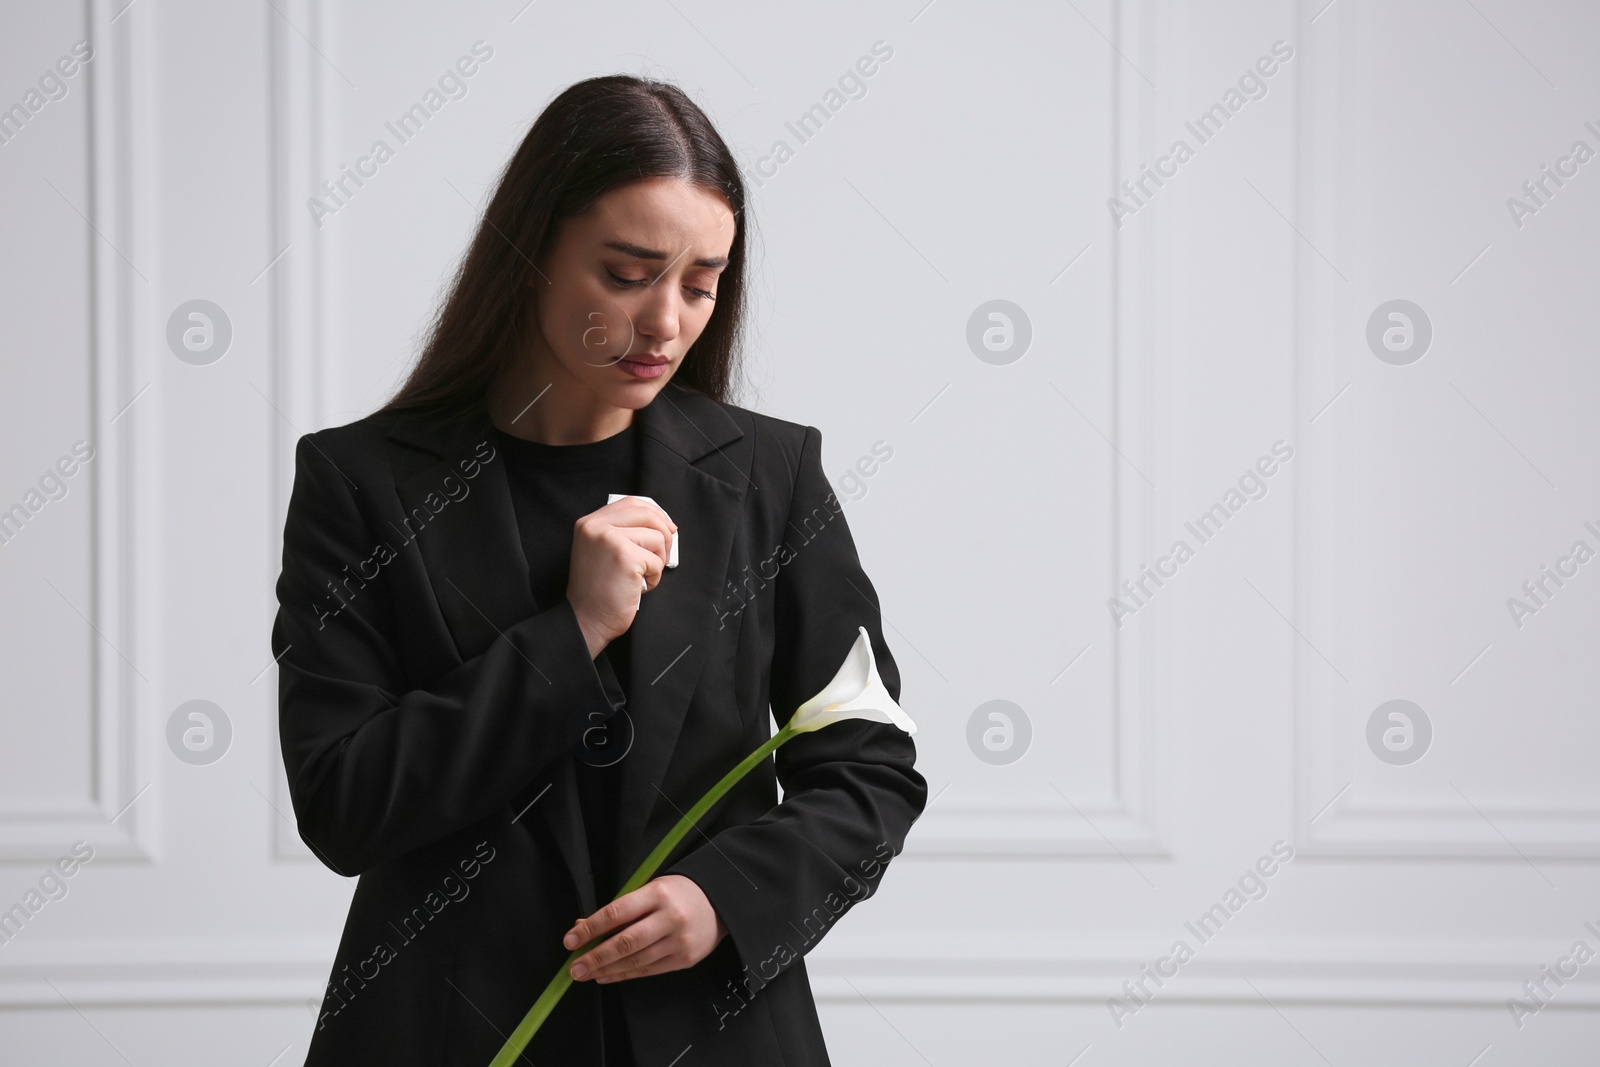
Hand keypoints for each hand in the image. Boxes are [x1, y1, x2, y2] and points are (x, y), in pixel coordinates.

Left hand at [563, 874, 727, 983]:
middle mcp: (669, 918)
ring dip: (606, 970)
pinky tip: (606, 976)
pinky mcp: (684, 960)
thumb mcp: (650, 889)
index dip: (591, 928)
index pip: (617, 912)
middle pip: (625, 942)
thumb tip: (582, 926)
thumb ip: (620, 908)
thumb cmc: (678, 893)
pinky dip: (624, 974)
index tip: (571, 940)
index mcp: (658, 894)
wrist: (719, 903)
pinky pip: (648, 970)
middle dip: (596, 957)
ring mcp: (679, 941)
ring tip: (585, 974)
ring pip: (635, 960)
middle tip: (574, 968)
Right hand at [566, 496, 675, 657]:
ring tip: (641, 576)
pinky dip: (654, 578)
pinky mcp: (625, 557)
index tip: (666, 527)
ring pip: (657, 538)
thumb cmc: (597, 591)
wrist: (585, 619)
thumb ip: (623, 532)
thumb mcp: (601, 551)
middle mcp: (597, 526)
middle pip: (648, 515)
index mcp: (590, 523)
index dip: (655, 513)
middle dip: (664, 536)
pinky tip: (637, 587)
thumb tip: (664, 523)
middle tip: (660, 557)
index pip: (631, 503)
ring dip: (658, 561)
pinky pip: (657, 561)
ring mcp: (610, 540)